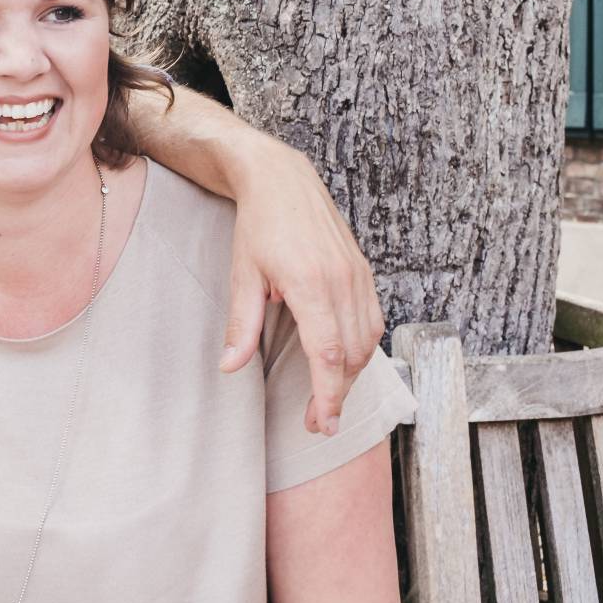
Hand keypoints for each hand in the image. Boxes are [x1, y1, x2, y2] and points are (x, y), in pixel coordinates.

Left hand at [219, 147, 384, 436]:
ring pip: (367, 341)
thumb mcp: (242, 274)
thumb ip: (240, 325)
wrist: (282, 180)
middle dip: (338, 394)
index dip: (327, 393)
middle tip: (318, 422)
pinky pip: (372, 320)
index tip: (321, 421)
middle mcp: (342, 281)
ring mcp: (358, 275)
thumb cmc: (258, 226)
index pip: (328, 353)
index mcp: (310, 283)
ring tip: (327, 397)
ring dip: (351, 374)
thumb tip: (230, 367)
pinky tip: (343, 362)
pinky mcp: (363, 271)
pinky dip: (362, 348)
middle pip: (352, 354)